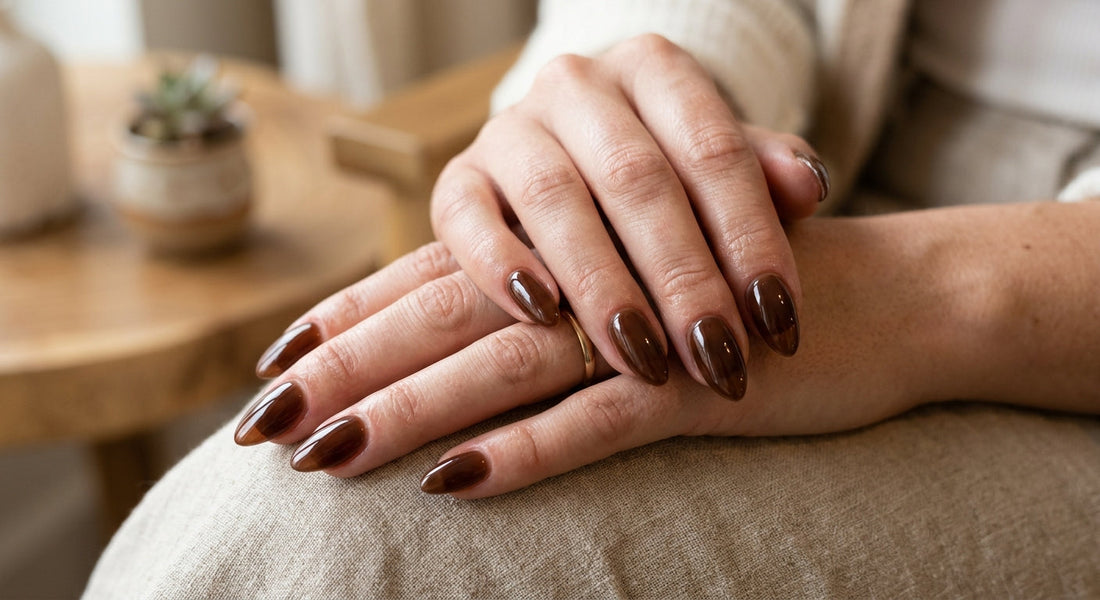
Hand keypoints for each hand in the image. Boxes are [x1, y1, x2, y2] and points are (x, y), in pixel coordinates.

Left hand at [237, 211, 963, 496]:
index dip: (357, 315)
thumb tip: (484, 361)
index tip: (278, 359)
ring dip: (411, 413)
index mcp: (575, 251)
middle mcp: (594, 279)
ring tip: (327, 455)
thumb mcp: (653, 286)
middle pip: (447, 321)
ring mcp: (646, 331)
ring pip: (503, 368)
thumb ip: (575, 299)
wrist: (891, 297)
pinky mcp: (700, 385)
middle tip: (262, 422)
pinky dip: (528, 451)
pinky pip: (600, 421)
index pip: (440, 277)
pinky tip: (456, 482)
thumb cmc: (754, 295)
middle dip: (349, 370)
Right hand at [430, 34, 829, 398]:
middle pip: (637, 178)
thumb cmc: (665, 178)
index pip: (714, 149)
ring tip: (646, 361)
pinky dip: (501, 267)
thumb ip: (764, 173)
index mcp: (654, 68)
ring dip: (604, 287)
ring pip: (555, 199)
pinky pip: (466, 218)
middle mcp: (577, 84)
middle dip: (683, 278)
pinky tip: (543, 318)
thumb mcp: (720, 167)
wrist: (568, 162)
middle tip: (718, 361)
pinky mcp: (456, 178)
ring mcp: (509, 127)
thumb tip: (810, 186)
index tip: (781, 322)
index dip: (750, 237)